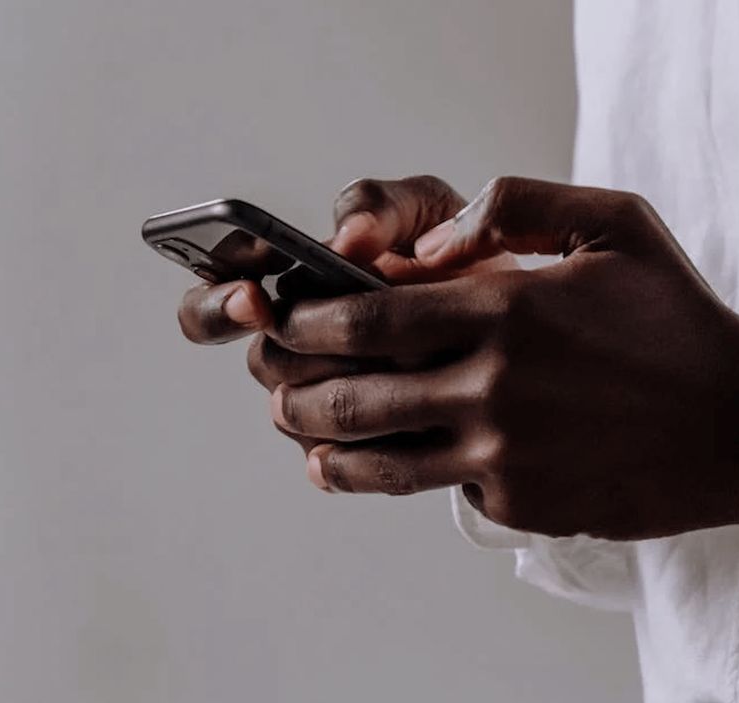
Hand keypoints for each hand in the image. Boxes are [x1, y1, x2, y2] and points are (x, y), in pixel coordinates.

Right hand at [176, 175, 510, 453]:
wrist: (524, 321)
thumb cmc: (460, 254)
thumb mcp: (426, 210)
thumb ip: (380, 206)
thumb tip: (344, 238)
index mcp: (294, 285)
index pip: (214, 300)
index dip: (219, 303)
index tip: (252, 297)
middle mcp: (297, 348)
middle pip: (265, 362)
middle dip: (308, 351)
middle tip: (355, 338)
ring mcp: (324, 404)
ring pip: (301, 414)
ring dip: (351, 391)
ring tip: (412, 368)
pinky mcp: (359, 451)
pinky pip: (341, 459)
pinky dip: (375, 437)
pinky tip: (419, 417)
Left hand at [260, 177, 738, 539]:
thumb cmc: (680, 321)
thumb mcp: (615, 224)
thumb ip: (516, 206)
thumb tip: (430, 245)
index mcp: (506, 310)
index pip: (364, 320)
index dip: (306, 323)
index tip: (286, 321)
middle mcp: (494, 387)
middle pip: (351, 397)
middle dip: (294, 391)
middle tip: (278, 385)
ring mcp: (505, 456)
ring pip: (378, 463)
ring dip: (325, 449)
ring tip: (305, 440)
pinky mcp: (523, 506)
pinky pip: (445, 492)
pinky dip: (418, 475)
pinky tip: (403, 464)